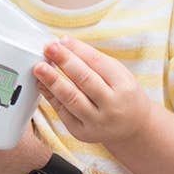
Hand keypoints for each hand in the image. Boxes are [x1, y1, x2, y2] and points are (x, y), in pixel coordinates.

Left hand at [35, 37, 150, 143]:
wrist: (134, 128)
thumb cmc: (123, 94)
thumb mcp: (118, 74)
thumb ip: (93, 59)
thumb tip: (63, 43)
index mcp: (124, 87)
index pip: (98, 64)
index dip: (78, 51)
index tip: (61, 41)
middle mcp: (112, 107)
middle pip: (85, 80)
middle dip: (65, 62)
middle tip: (49, 48)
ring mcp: (96, 122)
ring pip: (71, 99)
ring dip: (52, 81)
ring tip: (39, 68)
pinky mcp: (82, 132)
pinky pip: (63, 112)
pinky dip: (50, 96)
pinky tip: (41, 84)